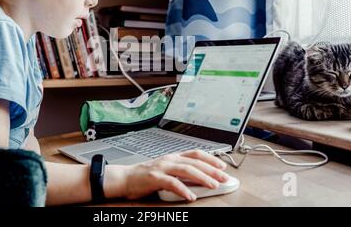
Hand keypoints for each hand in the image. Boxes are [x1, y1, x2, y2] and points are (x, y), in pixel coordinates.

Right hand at [110, 150, 229, 201]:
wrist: (125, 178)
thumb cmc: (146, 176)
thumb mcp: (166, 171)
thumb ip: (181, 173)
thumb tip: (201, 179)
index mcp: (173, 156)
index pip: (196, 154)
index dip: (211, 158)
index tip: (223, 166)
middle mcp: (169, 159)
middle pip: (195, 162)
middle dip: (212, 170)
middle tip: (224, 178)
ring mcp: (162, 167)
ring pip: (186, 170)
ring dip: (202, 177)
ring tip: (213, 185)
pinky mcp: (154, 177)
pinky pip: (172, 183)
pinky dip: (183, 189)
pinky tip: (191, 196)